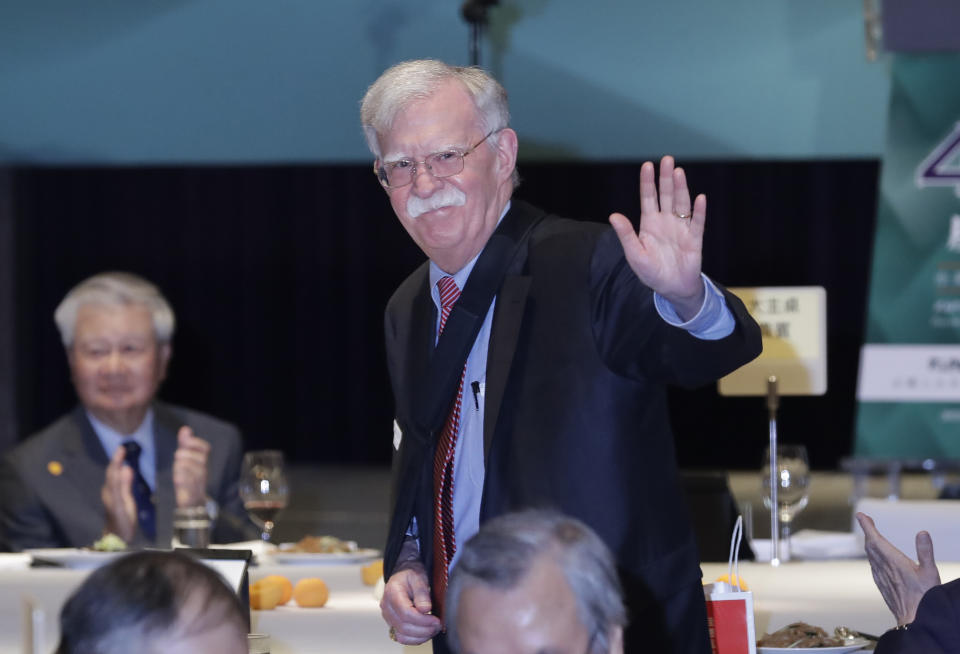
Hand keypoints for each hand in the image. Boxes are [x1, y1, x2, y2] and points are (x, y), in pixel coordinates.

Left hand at [101, 445, 136, 541]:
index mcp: (112, 492)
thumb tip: (126, 468)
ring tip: (123, 456)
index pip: (113, 472)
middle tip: (122, 449)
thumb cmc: (124, 523)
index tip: (121, 448)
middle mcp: (108, 492)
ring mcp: (109, 495)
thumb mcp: (128, 504)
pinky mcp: (112, 498)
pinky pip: (114, 482)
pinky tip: (123, 472)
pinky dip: (118, 474)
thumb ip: (125, 486)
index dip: (116, 459)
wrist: (116, 538)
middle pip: (111, 473)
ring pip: (111, 477)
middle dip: (116, 460)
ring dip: (117, 466)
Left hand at [173, 426, 209, 506]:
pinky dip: (181, 478)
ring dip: (180, 466)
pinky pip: (187, 482)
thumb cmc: (188, 477)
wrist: (192, 501)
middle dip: (185, 455)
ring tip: (177, 469)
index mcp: (203, 461)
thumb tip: (185, 428)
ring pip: (191, 468)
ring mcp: (199, 481)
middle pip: (198, 457)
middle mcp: (203, 470)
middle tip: (177, 457)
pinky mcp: (191, 492)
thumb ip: (185, 444)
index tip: (185, 442)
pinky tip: (177, 478)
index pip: (205, 448)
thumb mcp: (186, 458)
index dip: (196, 443)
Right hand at [380, 562, 442, 643]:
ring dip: (420, 636)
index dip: (422, 620)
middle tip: (438, 625)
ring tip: (434, 629)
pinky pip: (402, 638)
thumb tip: (425, 610)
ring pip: (402, 636)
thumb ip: (421, 592)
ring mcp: (388, 617)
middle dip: (424, 629)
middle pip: (404, 626)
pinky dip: (415, 639)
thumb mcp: (419, 576)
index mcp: (392, 592)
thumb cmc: (411, 574)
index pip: (405, 613)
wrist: (404, 575)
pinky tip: (426, 632)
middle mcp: (387, 607)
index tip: (436, 620)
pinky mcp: (393, 624)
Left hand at [609, 155, 705, 319]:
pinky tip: (699, 199)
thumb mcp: (634, 254)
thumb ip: (626, 235)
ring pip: (681, 204)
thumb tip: (613, 216)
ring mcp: (681, 228)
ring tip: (679, 172)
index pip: (648, 198)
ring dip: (681, 189)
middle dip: (666, 178)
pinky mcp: (694, 239)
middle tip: (667, 159)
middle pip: (666, 195)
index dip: (648, 182)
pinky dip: (698, 211)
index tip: (647, 165)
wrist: (672, 288)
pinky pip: (697, 223)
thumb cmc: (651, 272)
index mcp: (649, 223)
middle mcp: (666, 221)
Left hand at [856, 512, 940, 624]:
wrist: (915, 621)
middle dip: (868, 531)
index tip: (860, 515)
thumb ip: (925, 551)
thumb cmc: (925, 598)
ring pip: (871, 556)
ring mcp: (881, 578)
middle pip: (871, 546)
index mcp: (893, 561)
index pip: (875, 539)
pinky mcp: (883, 586)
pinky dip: (873, 556)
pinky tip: (876, 559)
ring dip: (870, 543)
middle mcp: (883, 568)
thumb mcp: (930, 572)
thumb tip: (922, 532)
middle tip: (866, 520)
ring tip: (871, 535)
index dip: (867, 526)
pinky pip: (874, 567)